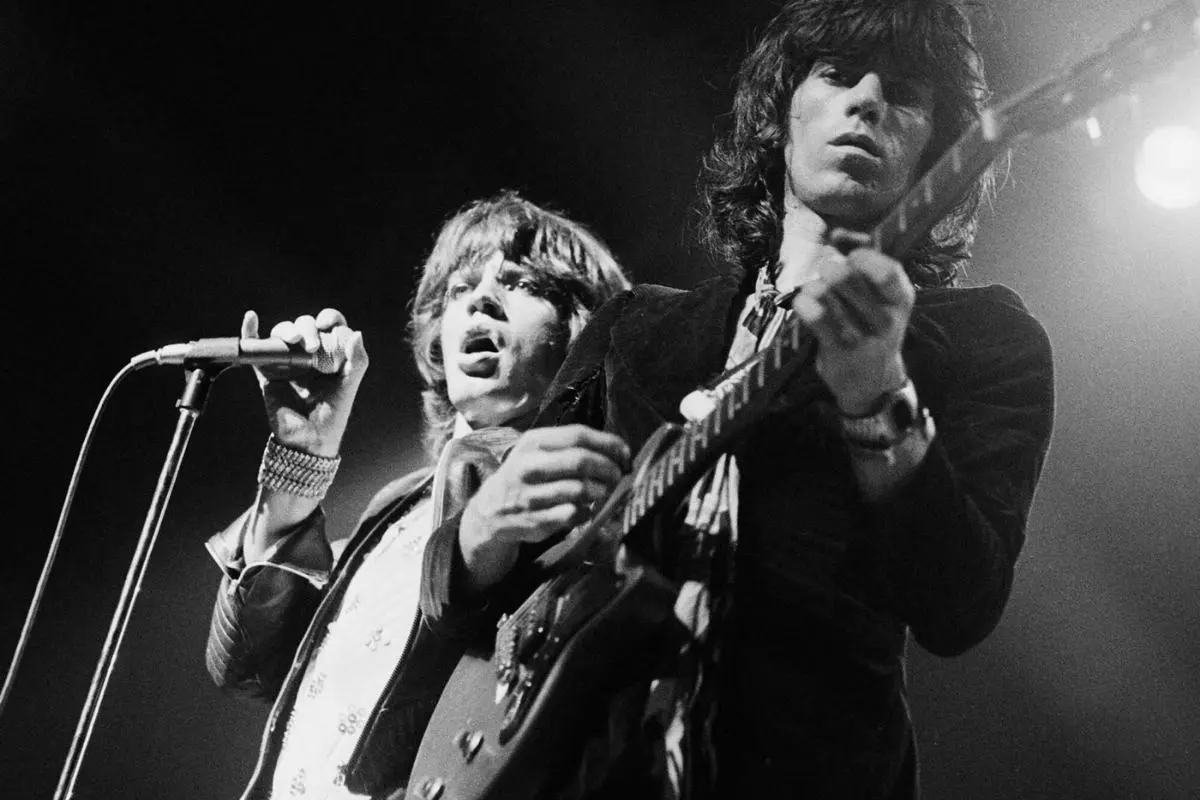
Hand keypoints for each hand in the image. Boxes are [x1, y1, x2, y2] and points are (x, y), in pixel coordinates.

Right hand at [245, 308, 368, 456]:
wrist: (308, 440)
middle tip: (312, 347)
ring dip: (286, 330)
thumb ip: (357, 361)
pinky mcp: (266, 372)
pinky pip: (256, 349)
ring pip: (282, 333)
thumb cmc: (332, 414)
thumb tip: (357, 333)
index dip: (329, 318)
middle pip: (304, 325)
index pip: (330, 326)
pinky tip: (251, 318)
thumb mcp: (349, 386)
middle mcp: (308, 354)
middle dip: (307, 328)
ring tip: (292, 342)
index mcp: (330, 354)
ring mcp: (286, 362)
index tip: (326, 324)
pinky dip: (250, 332)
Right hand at [458, 424, 629, 590]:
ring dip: (601, 491)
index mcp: (533, 442)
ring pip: (580, 489)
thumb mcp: (539, 451)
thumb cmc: (527, 475)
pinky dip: (587, 512)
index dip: (608, 444)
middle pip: (581, 461)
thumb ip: (573, 447)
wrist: (491, 509)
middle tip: (619, 475)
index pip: (579, 435)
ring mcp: (530, 495)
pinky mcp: (535, 520)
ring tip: (604, 491)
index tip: (624, 454)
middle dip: (609, 468)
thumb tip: (620, 452)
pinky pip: (574, 514)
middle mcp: (529, 466)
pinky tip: (586, 509)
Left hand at [791, 230, 913, 414]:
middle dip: (831, 267)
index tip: (850, 254)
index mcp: (901, 298)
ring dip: (815, 286)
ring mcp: (862, 337)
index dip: (863, 255)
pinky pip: (814, 318)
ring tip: (816, 291)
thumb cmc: (870, 326)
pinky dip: (804, 303)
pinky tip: (804, 303)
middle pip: (849, 277)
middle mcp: (886, 318)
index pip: (887, 270)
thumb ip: (862, 260)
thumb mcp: (878, 296)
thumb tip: (839, 233)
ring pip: (827, 295)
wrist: (872, 382)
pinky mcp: (838, 351)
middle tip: (827, 271)